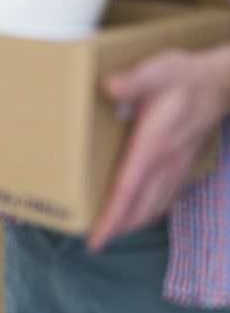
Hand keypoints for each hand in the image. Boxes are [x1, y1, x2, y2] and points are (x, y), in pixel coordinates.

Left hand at [88, 44, 229, 251]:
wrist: (221, 82)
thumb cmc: (184, 77)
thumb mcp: (157, 70)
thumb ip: (133, 80)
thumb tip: (109, 86)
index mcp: (153, 145)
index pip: (127, 190)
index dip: (111, 218)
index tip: (96, 238)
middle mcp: (166, 163)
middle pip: (138, 208)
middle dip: (116, 228)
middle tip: (94, 241)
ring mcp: (177, 167)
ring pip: (153, 207)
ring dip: (131, 222)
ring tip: (110, 232)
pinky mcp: (182, 165)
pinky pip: (163, 198)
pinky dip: (146, 211)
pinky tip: (135, 212)